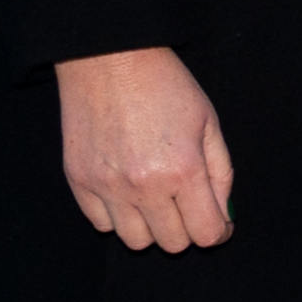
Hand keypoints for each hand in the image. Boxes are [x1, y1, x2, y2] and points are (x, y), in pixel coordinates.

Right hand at [57, 48, 233, 253]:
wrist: (109, 57)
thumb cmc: (164, 84)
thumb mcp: (208, 122)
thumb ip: (221, 173)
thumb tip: (222, 213)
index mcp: (182, 170)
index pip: (205, 234)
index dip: (217, 232)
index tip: (218, 223)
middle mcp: (143, 186)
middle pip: (172, 243)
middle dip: (187, 229)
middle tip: (187, 205)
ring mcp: (107, 186)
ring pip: (135, 241)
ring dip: (151, 227)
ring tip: (155, 199)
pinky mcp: (79, 180)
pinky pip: (101, 223)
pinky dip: (118, 216)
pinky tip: (127, 191)